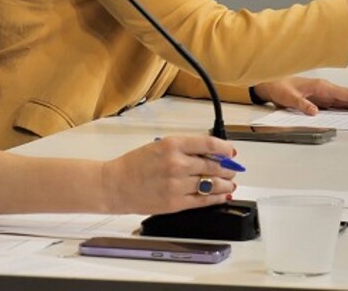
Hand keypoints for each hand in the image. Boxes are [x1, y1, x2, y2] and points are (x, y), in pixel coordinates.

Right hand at [100, 136, 237, 213]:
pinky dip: (216, 198)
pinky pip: (203, 200)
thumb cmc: (134, 165)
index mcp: (172, 145)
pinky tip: (222, 196)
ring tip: (230, 183)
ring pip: (212, 184)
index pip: (209, 144)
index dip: (225, 148)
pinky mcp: (176, 203)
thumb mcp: (159, 146)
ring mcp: (177, 185)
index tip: (230, 151)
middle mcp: (177, 164)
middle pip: (214, 165)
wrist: (115, 185)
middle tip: (232, 168)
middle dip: (228, 168)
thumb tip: (210, 153)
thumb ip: (184, 148)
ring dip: (226, 183)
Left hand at [253, 75, 347, 115]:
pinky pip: (343, 103)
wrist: (271, 82)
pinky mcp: (324, 98)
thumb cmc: (279, 87)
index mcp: (322, 86)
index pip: (346, 95)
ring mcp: (327, 93)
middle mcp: (327, 88)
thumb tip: (315, 112)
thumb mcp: (288, 97)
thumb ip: (302, 104)